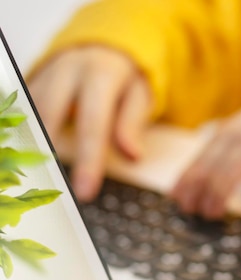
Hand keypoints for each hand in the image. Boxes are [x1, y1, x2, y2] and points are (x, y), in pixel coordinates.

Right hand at [28, 46, 152, 200]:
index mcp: (100, 73)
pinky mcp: (30, 84)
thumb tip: (132, 155)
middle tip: (50, 191)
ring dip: (27, 146)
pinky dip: (21, 137)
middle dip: (48, 156)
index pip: (93, 122)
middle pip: (49, 115)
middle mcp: (66, 70)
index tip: (85, 193)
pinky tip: (24, 163)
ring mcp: (43, 75)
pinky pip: (20, 112)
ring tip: (32, 181)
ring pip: (28, 112)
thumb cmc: (126, 79)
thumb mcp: (141, 95)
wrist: (103, 47)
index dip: (89, 161)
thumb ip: (133, 123)